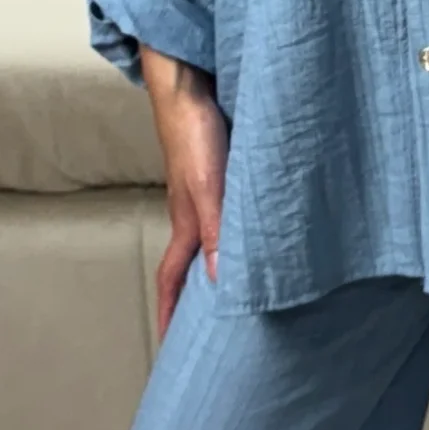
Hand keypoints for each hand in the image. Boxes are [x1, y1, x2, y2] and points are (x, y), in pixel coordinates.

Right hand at [141, 53, 227, 338]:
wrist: (190, 81)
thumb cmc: (195, 131)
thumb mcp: (209, 187)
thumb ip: (218, 232)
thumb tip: (224, 284)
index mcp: (187, 223)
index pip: (173, 280)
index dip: (169, 314)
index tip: (168, 348)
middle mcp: (196, 212)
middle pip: (192, 264)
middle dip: (195, 298)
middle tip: (208, 330)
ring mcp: (207, 191)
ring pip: (214, 239)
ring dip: (221, 264)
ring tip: (239, 289)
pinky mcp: (221, 170)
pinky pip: (230, 212)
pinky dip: (239, 230)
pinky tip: (260, 229)